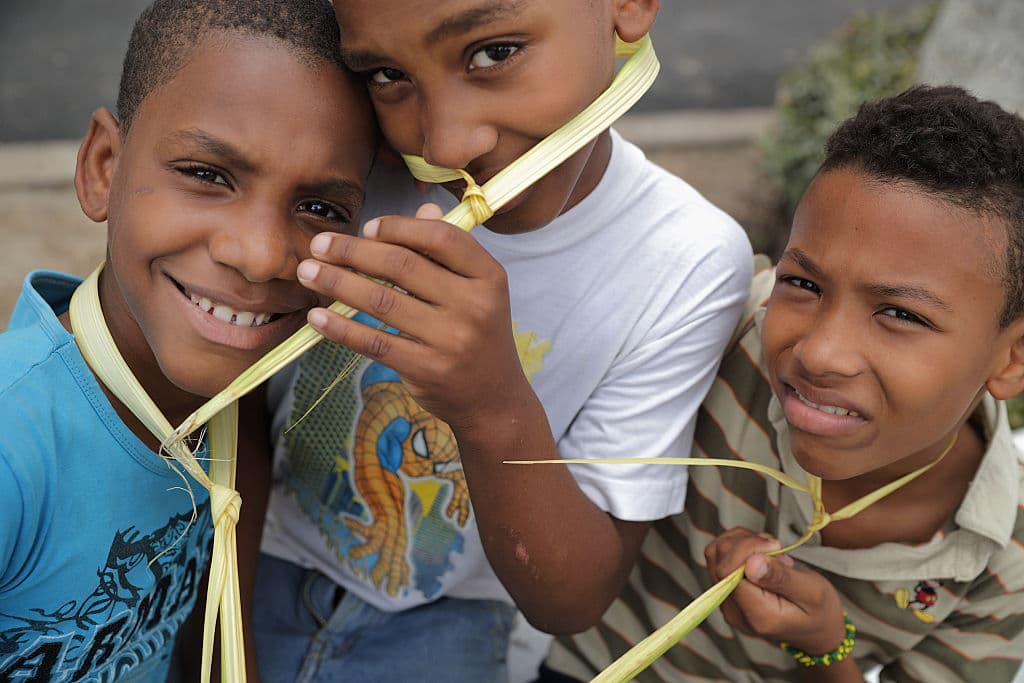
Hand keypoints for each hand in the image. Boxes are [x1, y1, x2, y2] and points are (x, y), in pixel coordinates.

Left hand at [297, 203, 529, 428]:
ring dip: (337, 283)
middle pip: (402, 265)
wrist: (494, 399)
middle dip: (352, 251)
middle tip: (319, 244)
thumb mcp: (477, 290)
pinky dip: (341, 328)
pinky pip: (374, 342)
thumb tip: (422, 208)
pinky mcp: (427, 369)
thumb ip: (449, 251)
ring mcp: (451, 340)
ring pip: (382, 301)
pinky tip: (318, 317)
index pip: (441, 237)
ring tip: (308, 272)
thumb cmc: (478, 334)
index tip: (367, 228)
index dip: (400, 227)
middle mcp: (474, 306)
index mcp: (488, 277)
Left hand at [705, 528, 846, 654]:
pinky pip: (719, 558)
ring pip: (715, 554)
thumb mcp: (811, 592)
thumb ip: (780, 577)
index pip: (729, 570)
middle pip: (718, 559)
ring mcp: (728, 603)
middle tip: (775, 548)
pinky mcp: (727, 593)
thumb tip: (750, 562)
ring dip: (740, 541)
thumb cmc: (820, 611)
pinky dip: (737, 546)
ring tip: (769, 549)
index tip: (775, 547)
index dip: (747, 548)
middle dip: (745, 542)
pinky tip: (760, 551)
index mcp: (756, 614)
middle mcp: (734, 611)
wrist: (817, 631)